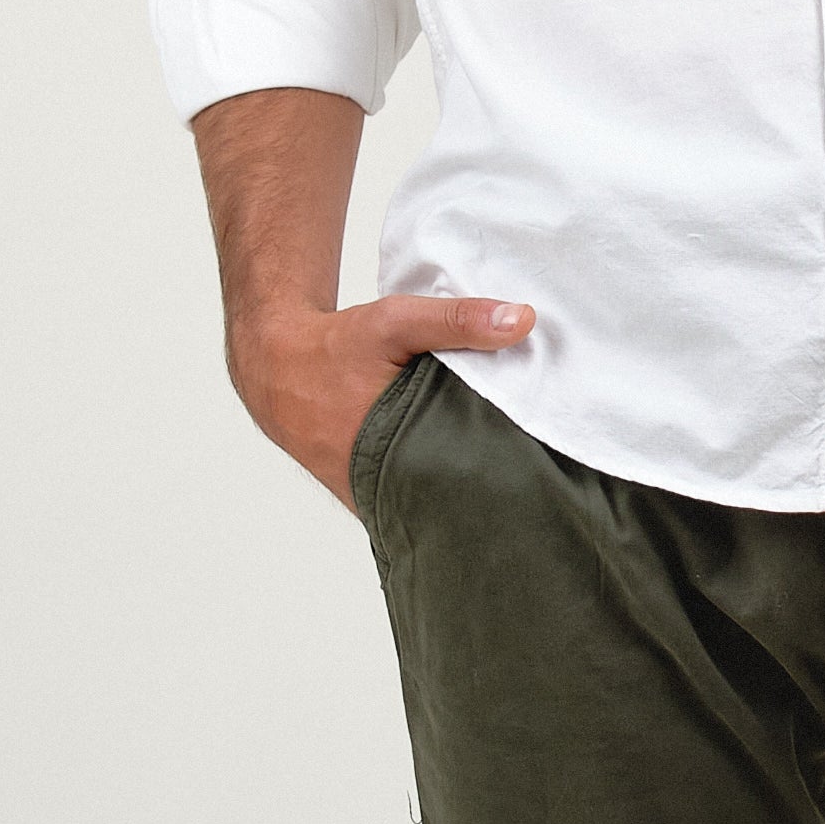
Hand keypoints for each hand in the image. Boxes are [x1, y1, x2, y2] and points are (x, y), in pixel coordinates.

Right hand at [233, 288, 532, 506]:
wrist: (278, 368)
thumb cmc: (335, 348)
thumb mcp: (395, 323)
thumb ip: (457, 320)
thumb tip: (523, 320)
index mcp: (397, 463)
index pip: (469, 491)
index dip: (507, 484)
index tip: (546, 475)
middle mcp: (385, 495)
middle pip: (457, 504)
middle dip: (494, 492)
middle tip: (541, 477)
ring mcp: (376, 501)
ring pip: (435, 502)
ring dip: (464, 487)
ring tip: (513, 476)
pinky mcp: (371, 495)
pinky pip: (415, 494)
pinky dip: (438, 481)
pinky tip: (467, 465)